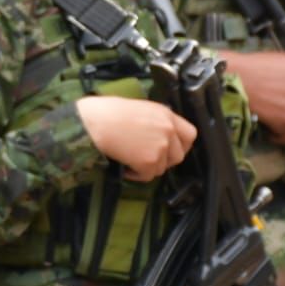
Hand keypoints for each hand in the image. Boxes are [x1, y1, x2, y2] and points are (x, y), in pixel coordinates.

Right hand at [76, 96, 195, 180]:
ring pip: (161, 168)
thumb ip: (157, 122)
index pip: (190, 134)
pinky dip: (136, 175)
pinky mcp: (149, 162)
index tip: (170, 149)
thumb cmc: (109, 112)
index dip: (181, 145)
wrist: (94, 122)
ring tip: (130, 159)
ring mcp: (160, 147)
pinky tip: (125, 165)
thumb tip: (160, 136)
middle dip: (164, 161)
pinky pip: (147, 176)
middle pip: (178, 156)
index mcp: (166, 114)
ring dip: (147, 168)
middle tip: (147, 158)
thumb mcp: (141, 109)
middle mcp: (168, 130)